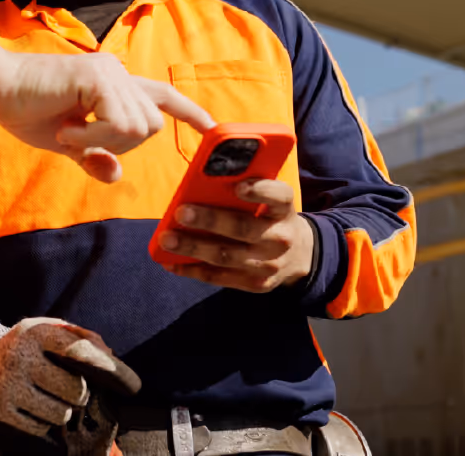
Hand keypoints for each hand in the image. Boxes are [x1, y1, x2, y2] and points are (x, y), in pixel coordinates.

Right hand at [0, 38, 214, 182]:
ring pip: (138, 127)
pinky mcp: (98, 77)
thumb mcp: (66, 142)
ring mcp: (110, 73)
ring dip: (102, 141)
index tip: (213, 130)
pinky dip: (92, 137)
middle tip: (79, 141)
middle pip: (151, 126)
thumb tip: (114, 174)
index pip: (162, 97)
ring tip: (68, 132)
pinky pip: (117, 124)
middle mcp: (119, 74)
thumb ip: (94, 155)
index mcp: (114, 85)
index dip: (190, 112)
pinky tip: (66, 130)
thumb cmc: (26, 110)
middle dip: (119, 144)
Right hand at [0, 315, 139, 438]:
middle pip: (75, 390)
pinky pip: (40, 428)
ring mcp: (6, 385)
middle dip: (79, 393)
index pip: (81, 351)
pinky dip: (43, 421)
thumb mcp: (52, 331)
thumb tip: (110, 355)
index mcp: (36, 332)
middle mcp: (18, 356)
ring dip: (63, 409)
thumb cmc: (31, 346)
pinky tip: (33, 406)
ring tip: (48, 396)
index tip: (134, 385)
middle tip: (69, 388)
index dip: (112, 369)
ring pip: (61, 414)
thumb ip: (83, 338)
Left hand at [158, 179, 314, 292]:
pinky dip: (192, 270)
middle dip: (210, 221)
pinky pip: (219, 278)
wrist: (298, 256)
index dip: (260, 191)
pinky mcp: (256, 284)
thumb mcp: (270, 202)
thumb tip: (202, 180)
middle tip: (181, 213)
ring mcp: (269, 264)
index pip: (279, 196)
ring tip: (166, 239)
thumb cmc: (270, 218)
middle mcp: (280, 237)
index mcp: (284, 209)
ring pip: (226, 256)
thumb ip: (248, 190)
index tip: (238, 187)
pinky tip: (170, 262)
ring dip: (193, 248)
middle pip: (243, 228)